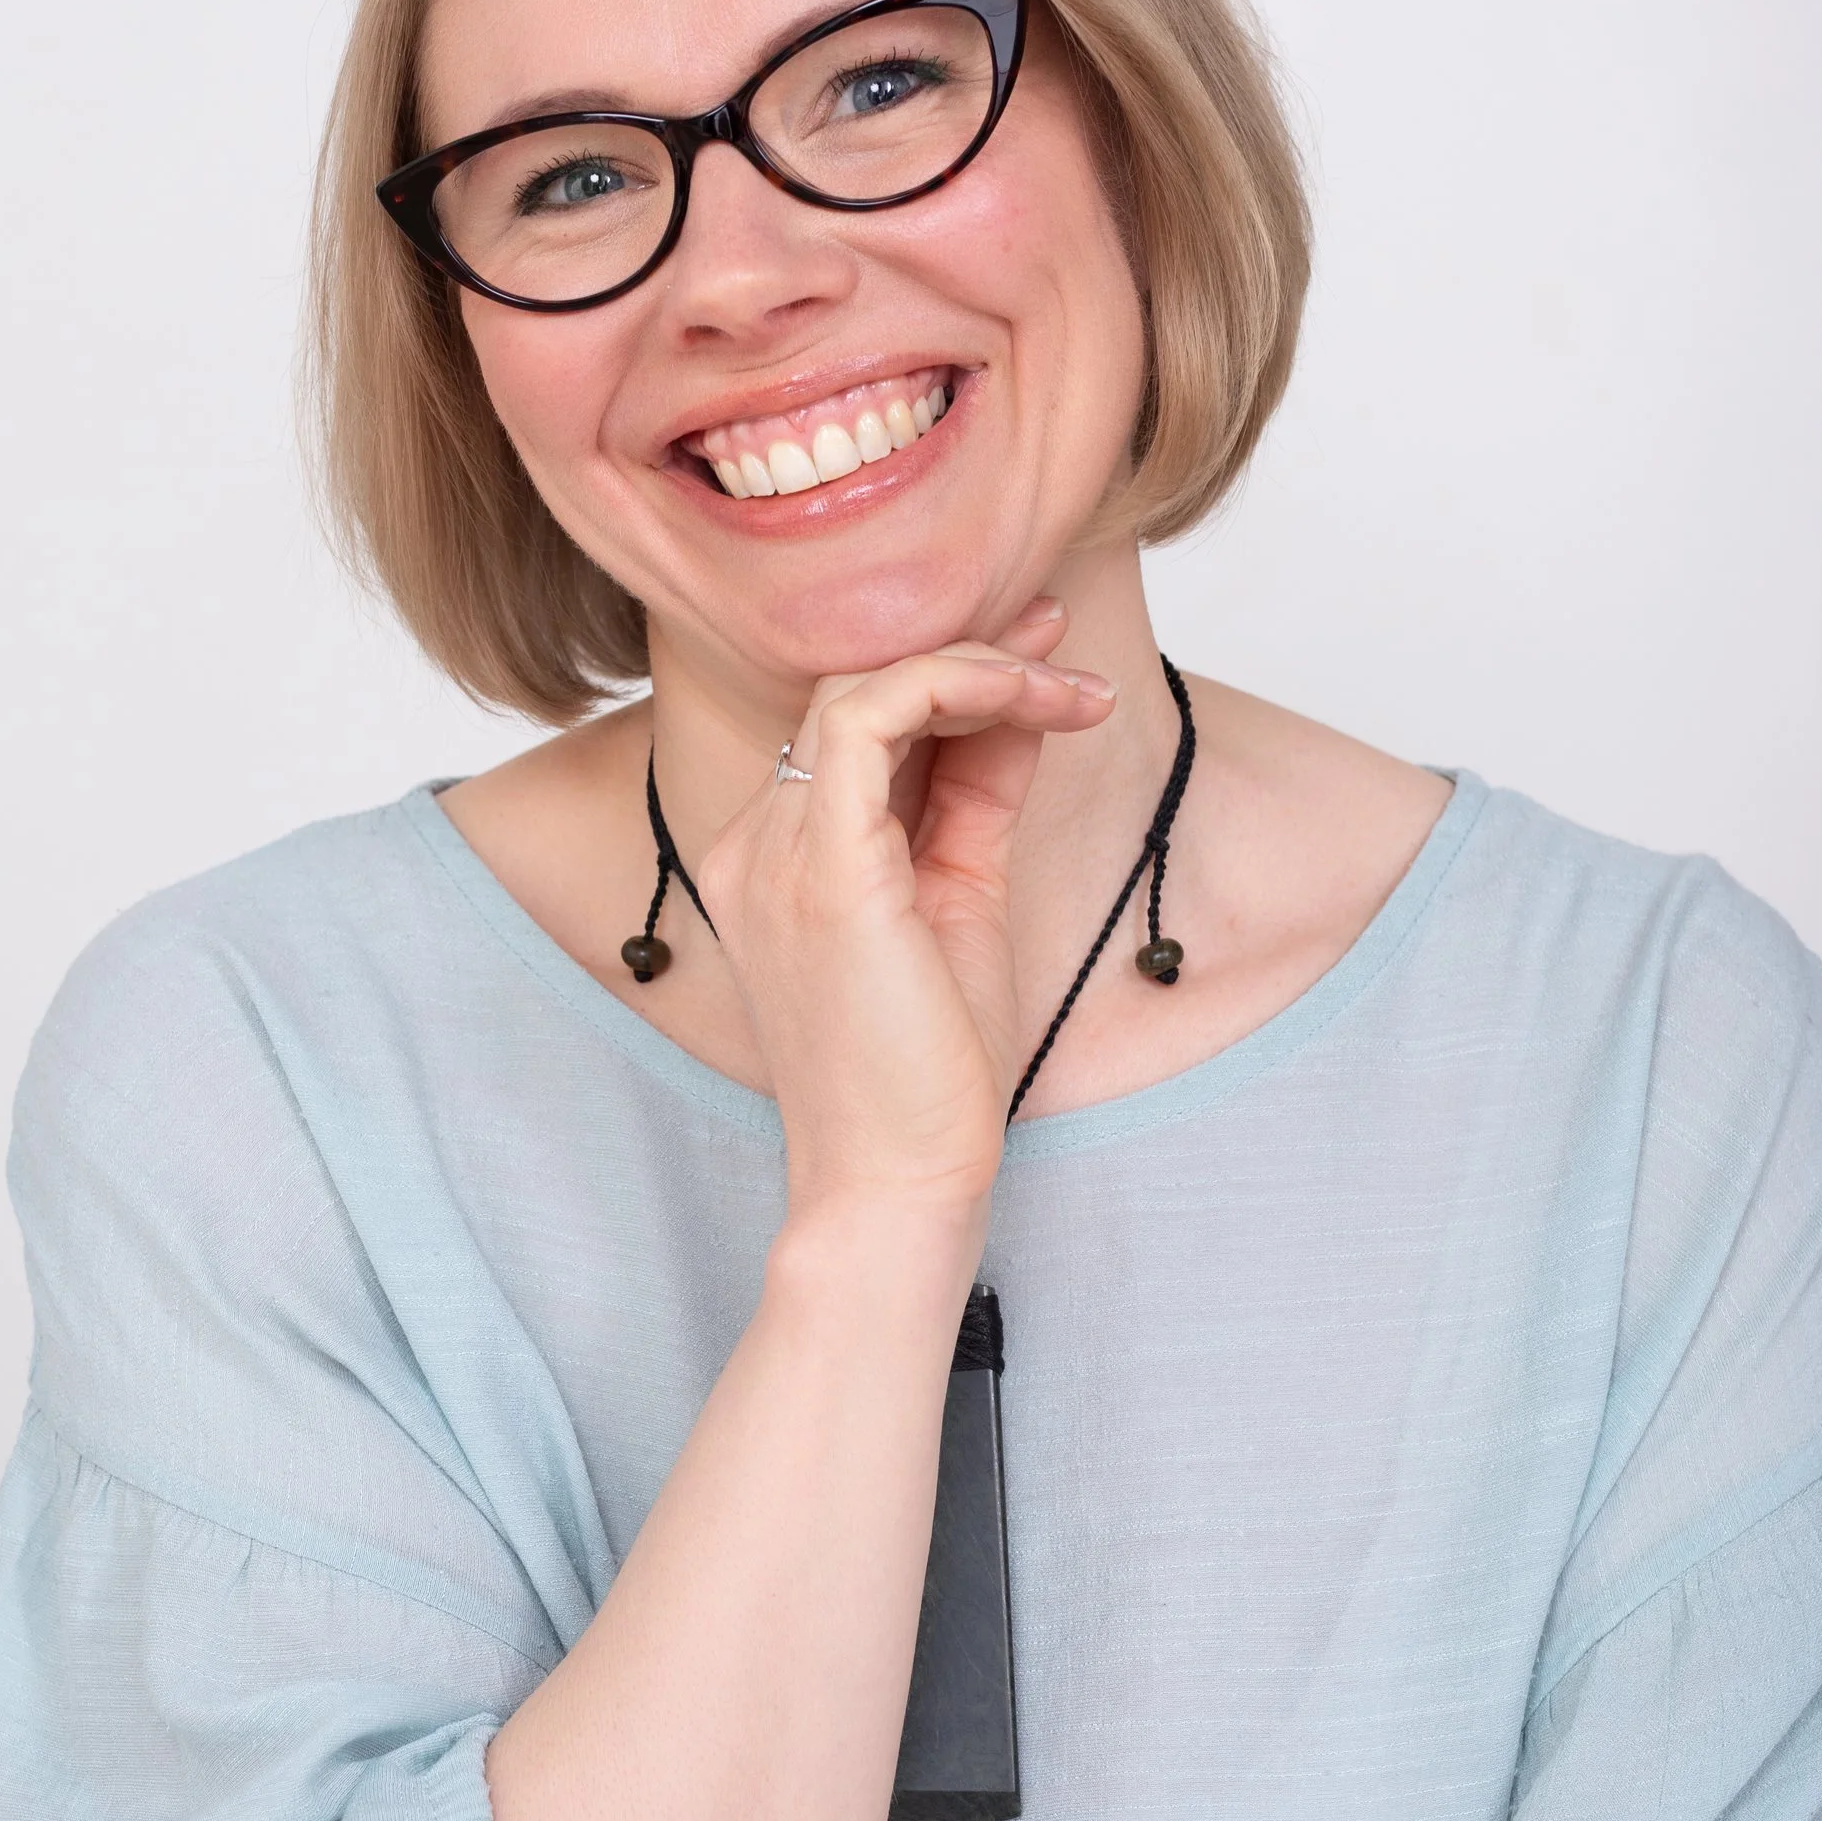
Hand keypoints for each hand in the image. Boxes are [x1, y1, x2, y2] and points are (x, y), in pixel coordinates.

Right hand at [694, 598, 1112, 1220]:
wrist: (899, 1178)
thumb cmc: (929, 1068)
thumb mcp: (963, 895)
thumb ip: (977, 795)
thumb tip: (1020, 702)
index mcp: (774, 857)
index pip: (853, 725)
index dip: (952, 673)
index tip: (1044, 660)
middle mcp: (753, 844)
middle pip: (850, 689)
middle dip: (968, 651)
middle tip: (1061, 642)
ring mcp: (773, 851)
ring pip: (861, 685)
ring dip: (979, 667)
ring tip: (1068, 683)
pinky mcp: (820, 866)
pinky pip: (874, 714)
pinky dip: (960, 684)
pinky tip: (1038, 701)